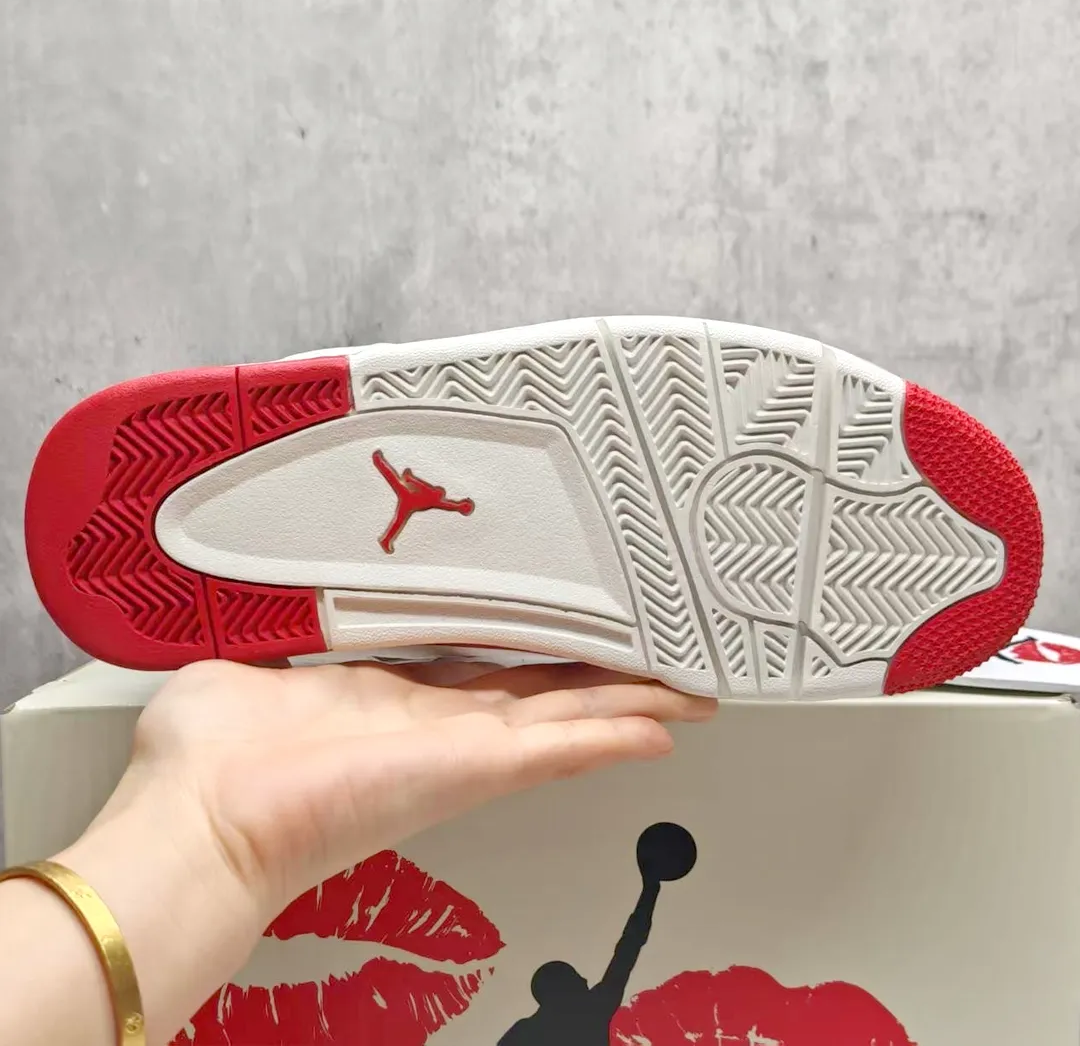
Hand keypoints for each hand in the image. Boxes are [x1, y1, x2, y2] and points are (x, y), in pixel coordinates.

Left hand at [98, 659, 715, 928]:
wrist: (202, 822)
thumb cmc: (207, 761)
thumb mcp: (249, 659)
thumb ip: (270, 626)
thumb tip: (255, 596)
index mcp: (384, 699)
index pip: (478, 672)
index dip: (528, 654)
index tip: (562, 635)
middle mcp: (432, 728)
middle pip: (538, 697)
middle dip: (601, 682)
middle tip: (654, 668)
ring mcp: (458, 751)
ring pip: (564, 719)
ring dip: (626, 705)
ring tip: (683, 694)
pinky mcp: (472, 767)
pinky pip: (559, 748)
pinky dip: (612, 737)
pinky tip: (660, 727)